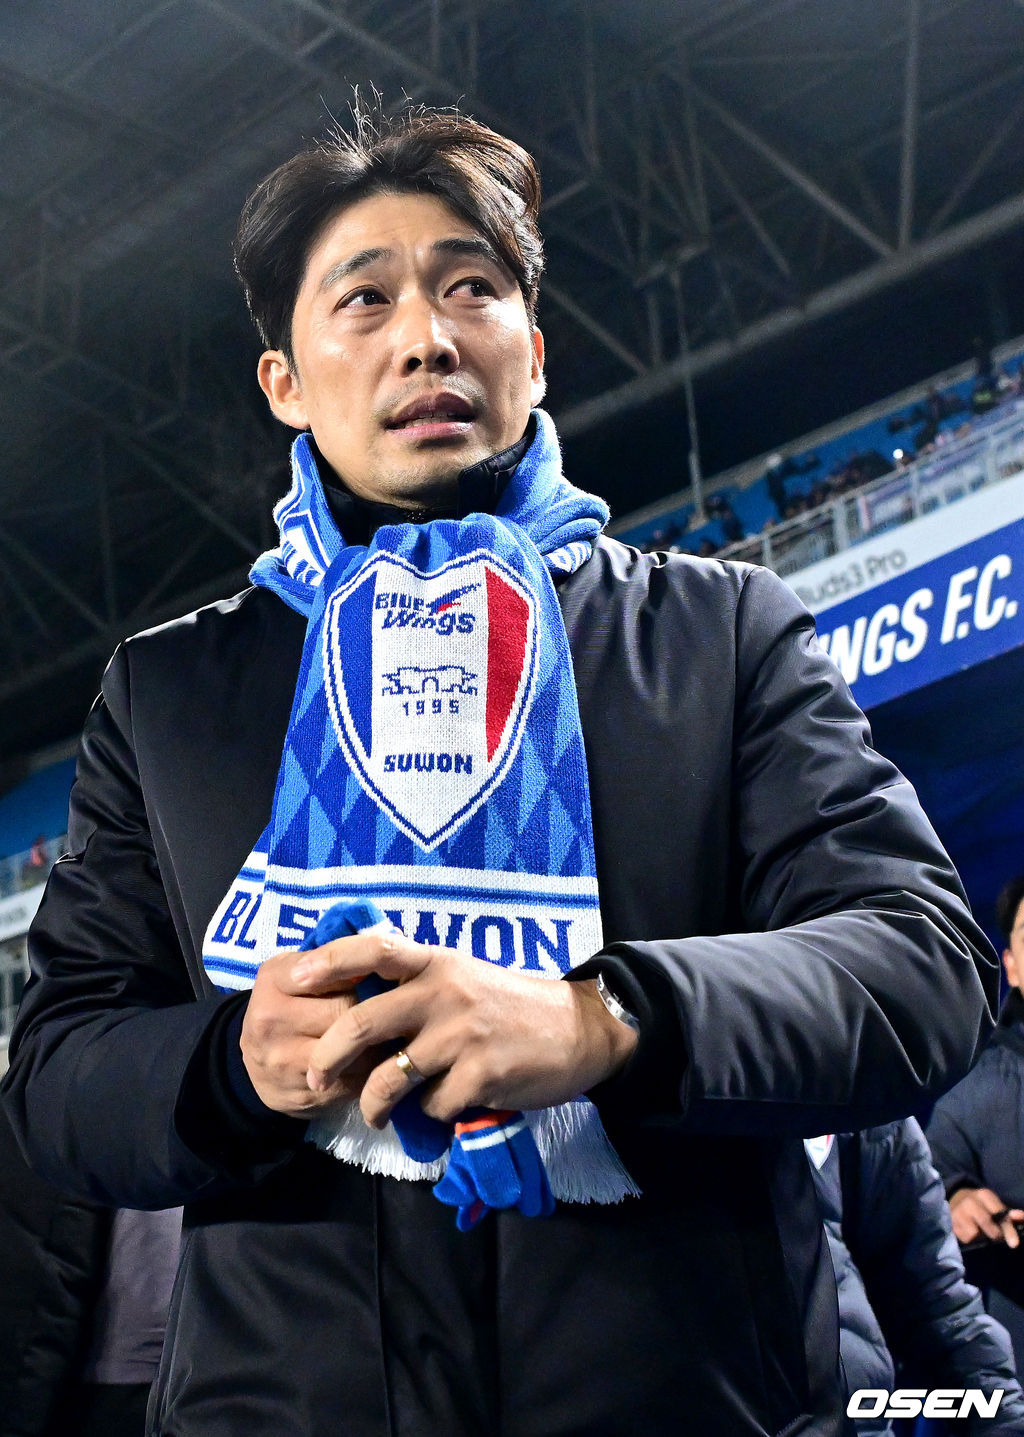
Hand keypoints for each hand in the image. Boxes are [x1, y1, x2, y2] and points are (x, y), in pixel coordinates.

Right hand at [239, 946, 376, 1116]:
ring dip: (378, 1044)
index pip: (331, 968)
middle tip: (392, 1008)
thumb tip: (381, 946)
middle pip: (346, 1010)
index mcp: (274, 979)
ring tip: (388, 1035)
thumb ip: (330, 960)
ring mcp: (283, 1061)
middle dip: (373, 1010)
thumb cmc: (288, 1007)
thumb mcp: (296, 972)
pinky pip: (355, 1081)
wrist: (254, 1068)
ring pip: (354, 1050)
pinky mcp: (303, 1094)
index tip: (377, 974)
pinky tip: (376, 1063)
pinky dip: (373, 1072)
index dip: (361, 971)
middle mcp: (271, 1019)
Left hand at [293, 928, 637, 1127]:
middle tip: (315, 1076)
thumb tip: (357, 1005)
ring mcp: (462, 1036)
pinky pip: (431, 1106)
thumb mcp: (463, 978)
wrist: (579, 1030)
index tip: (294, 976)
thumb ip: (417, 986)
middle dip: (328, 1056)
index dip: (329, 960)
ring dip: (372, 1104)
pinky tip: (442, 1108)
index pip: (374, 948)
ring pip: (389, 1078)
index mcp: (437, 963)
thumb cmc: (511, 1005)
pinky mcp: (481, 1076)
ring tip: (373, 1114)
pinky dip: (429, 1114)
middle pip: (362, 1021)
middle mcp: (444, 993)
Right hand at [949, 1186, 1023, 1247]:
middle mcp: (969, 1201)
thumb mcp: (995, 1205)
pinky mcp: (950, 1221)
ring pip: (974, 1233)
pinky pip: (965, 1238)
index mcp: (984, 1195)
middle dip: (995, 1234)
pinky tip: (969, 1232)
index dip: (1008, 1229)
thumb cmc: (981, 1206)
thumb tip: (1021, 1216)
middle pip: (986, 1223)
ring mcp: (958, 1211)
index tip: (1014, 1244)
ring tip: (980, 1232)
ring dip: (980, 1237)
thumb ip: (1008, 1214)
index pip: (999, 1213)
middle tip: (996, 1236)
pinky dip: (969, 1238)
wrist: (955, 1199)